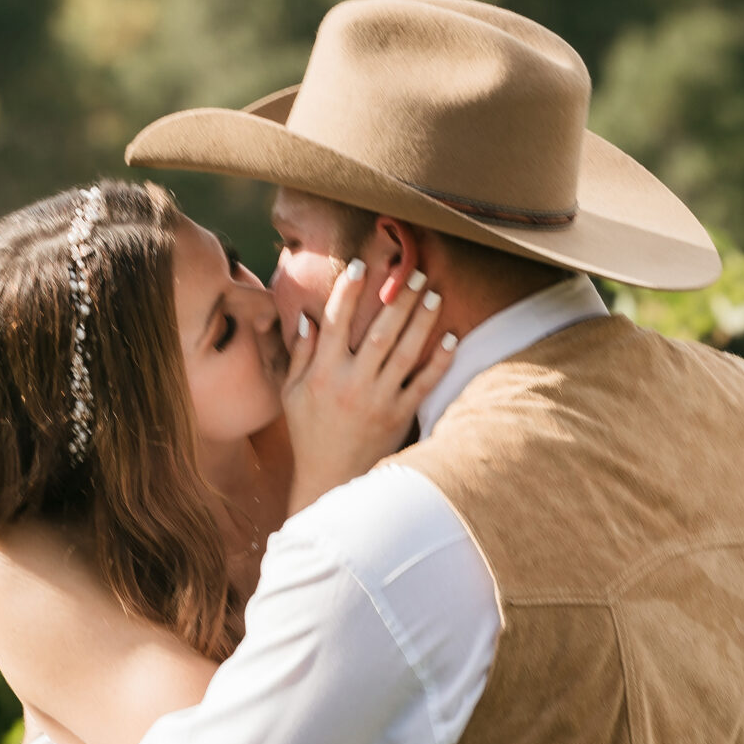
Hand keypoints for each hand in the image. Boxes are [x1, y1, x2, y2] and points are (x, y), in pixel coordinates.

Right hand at [282, 263, 458, 514]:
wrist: (330, 478)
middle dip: (399, 300)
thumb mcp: (292, 393)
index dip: (348, 292)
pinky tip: (451, 339)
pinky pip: (422, 385)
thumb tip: (308, 316)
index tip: (362, 265)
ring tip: (435, 294)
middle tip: (415, 272)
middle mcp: (352, 383)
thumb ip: (301, 354)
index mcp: (324, 373)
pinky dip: (439, 362)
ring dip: (422, 322)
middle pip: (380, 333)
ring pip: (405, 353)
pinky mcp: (398, 417)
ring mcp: (378, 400)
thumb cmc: (309, 432)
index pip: (336, 323)